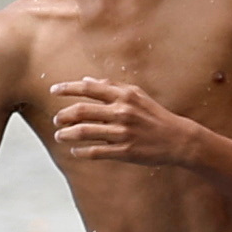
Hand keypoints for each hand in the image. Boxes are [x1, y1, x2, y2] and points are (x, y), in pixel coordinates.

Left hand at [42, 78, 203, 170]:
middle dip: (63, 115)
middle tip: (55, 119)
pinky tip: (74, 151)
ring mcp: (123, 133)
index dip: (68, 88)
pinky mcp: (125, 151)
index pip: (89, 88)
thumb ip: (112, 86)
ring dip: (67, 134)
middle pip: (82, 111)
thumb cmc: (154, 115)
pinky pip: (96, 152)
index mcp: (124, 96)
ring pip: (85, 132)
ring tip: (59, 135)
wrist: (177, 138)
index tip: (53, 90)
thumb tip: (86, 80)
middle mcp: (122, 112)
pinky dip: (81, 152)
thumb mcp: (136, 95)